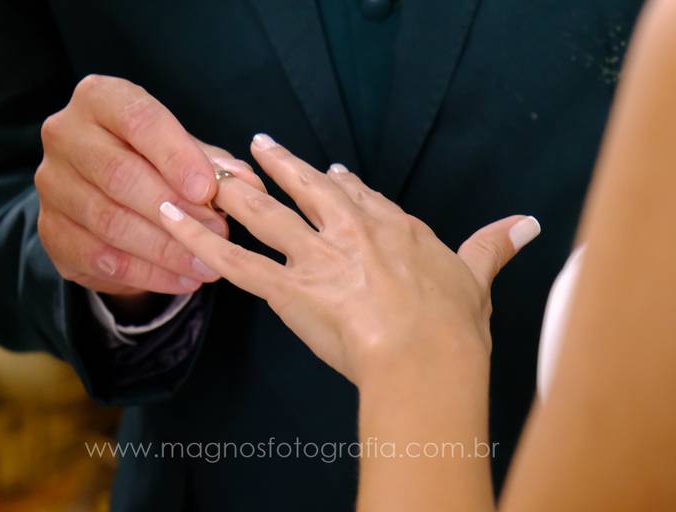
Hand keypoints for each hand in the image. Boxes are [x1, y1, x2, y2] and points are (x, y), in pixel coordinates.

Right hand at [35, 74, 262, 300]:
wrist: (105, 196)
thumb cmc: (153, 162)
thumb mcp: (188, 155)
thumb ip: (216, 166)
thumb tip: (249, 185)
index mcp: (100, 99)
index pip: (138, 118)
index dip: (176, 155)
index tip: (209, 189)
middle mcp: (65, 134)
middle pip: (119, 174)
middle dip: (175, 208)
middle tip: (219, 232)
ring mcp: (52, 184)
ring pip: (110, 221)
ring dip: (166, 248)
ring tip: (208, 263)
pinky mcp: (51, 231)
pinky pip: (101, 257)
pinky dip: (148, 273)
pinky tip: (184, 280)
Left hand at [158, 134, 539, 384]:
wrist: (426, 356)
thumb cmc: (453, 326)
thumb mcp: (478, 277)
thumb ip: (496, 244)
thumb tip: (529, 223)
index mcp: (393, 229)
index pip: (359, 197)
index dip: (339, 184)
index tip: (325, 171)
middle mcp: (351, 232)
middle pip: (306, 190)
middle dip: (280, 166)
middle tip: (258, 146)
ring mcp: (317, 257)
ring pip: (265, 215)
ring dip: (234, 192)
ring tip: (209, 172)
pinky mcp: (288, 289)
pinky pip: (236, 262)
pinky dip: (201, 241)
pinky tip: (175, 223)